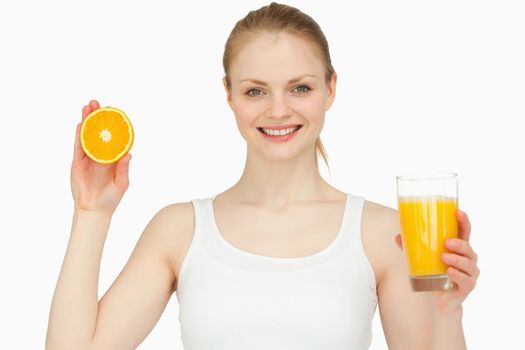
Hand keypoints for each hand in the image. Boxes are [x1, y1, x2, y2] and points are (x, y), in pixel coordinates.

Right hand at [70, 100, 131, 215]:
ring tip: (87, 107)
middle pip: (98, 131)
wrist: (94, 209)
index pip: (114, 137)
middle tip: (97, 103)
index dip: (113, 124)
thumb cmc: (111, 198)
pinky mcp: (77, 162)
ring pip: (87, 135)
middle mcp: (101, 154)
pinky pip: (78, 146)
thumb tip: (128, 154)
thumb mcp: (121, 183)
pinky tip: (81, 124)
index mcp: (114, 158)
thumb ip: (123, 169)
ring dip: (87, 121)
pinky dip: (79, 135)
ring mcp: (89, 157)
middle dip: (97, 117)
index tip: (114, 111)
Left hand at [395, 210, 479, 313]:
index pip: (464, 231)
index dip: (463, 220)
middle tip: (447, 242)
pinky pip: (467, 280)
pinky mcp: (467, 287)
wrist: (437, 300)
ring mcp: (469, 273)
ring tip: (444, 256)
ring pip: (468, 263)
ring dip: (457, 259)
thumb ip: (411, 247)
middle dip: (460, 244)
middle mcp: (467, 259)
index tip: (458, 212)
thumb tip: (398, 236)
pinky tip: (450, 272)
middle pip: (468, 248)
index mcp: (458, 248)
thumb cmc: (433, 273)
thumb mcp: (421, 258)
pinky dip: (458, 275)